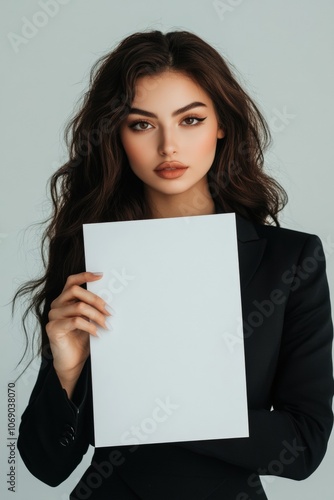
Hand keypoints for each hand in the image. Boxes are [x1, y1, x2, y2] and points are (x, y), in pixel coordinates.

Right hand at [46, 272, 110, 396]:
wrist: (73, 362)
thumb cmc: (82, 339)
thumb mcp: (90, 319)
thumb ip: (94, 307)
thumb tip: (110, 298)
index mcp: (65, 300)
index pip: (72, 281)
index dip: (85, 276)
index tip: (101, 276)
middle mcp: (57, 305)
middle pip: (75, 291)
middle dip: (96, 299)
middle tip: (110, 311)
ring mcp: (53, 316)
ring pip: (78, 306)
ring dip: (97, 315)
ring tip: (107, 325)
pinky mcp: (53, 328)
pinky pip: (75, 321)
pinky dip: (90, 326)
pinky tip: (97, 333)